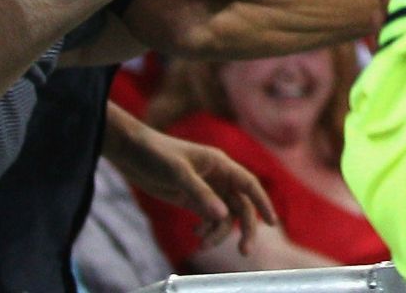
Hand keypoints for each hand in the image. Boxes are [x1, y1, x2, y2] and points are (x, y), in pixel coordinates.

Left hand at [114, 128, 276, 252]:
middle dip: (244, 229)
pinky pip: (209, 218)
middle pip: (241, 206)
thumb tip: (222, 216)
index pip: (248, 184)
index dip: (263, 203)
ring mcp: (207, 189)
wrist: (132, 152)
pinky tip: (195, 233)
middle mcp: (218, 177)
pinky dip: (206, 229)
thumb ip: (200, 194)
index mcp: (220, 164)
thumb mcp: (177, 173)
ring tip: (202, 243)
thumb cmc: (156, 154)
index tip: (273, 222)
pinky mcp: (193, 199)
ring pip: (224, 216)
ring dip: (218, 233)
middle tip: (244, 251)